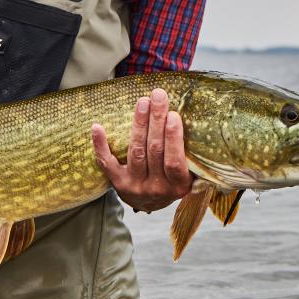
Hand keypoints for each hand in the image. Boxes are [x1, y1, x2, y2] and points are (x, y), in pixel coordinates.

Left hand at [92, 88, 192, 212]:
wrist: (151, 203)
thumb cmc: (174, 179)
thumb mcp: (191, 175)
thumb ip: (194, 156)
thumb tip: (201, 123)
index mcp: (178, 185)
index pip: (174, 161)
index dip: (173, 139)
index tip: (173, 115)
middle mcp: (156, 188)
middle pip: (154, 150)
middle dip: (156, 120)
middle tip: (158, 96)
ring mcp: (135, 186)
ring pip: (136, 151)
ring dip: (139, 124)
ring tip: (142, 102)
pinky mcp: (118, 183)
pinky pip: (107, 163)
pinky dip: (101, 145)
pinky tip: (97, 127)